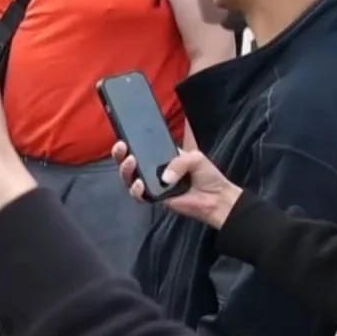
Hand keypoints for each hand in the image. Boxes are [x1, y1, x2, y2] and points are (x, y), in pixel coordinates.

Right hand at [113, 143, 240, 226]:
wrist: (216, 198)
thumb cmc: (207, 175)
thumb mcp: (195, 158)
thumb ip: (179, 162)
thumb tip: (164, 177)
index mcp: (162, 156)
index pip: (142, 148)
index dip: (130, 142)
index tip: (124, 137)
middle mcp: (153, 169)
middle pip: (129, 162)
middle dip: (120, 154)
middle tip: (122, 147)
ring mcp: (152, 184)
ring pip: (129, 178)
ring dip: (126, 170)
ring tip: (131, 162)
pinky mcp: (154, 198)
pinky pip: (138, 194)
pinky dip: (136, 189)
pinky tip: (139, 184)